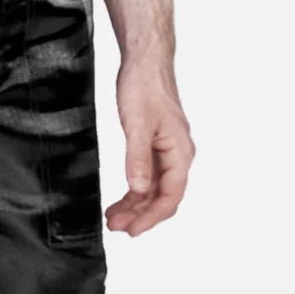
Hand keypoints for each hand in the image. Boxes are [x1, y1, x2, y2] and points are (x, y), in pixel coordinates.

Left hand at [105, 61, 193, 234]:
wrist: (145, 63)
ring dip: (136, 205)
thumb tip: (139, 189)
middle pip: (163, 197)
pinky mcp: (155, 146)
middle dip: (141, 215)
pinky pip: (148, 176)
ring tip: (113, 218)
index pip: (170, 196)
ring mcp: (167, 152)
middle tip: (116, 227)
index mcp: (180, 152)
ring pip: (154, 189)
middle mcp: (178, 155)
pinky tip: (121, 200)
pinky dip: (134, 191)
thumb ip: (138, 160)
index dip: (152, 217)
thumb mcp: (137, 125)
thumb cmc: (144, 87)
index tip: (133, 230)